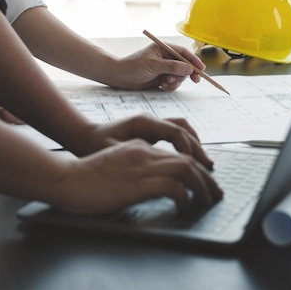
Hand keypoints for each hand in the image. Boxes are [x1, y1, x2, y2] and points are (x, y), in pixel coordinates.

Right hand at [50, 139, 222, 214]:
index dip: (195, 166)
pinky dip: (184, 196)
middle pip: (187, 159)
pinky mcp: (138, 183)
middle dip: (207, 177)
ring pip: (186, 169)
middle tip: (216, 192)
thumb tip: (149, 184)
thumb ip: (133, 169)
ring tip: (209, 200)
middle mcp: (144, 152)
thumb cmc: (84, 178)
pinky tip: (185, 205)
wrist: (65, 179)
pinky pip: (173, 186)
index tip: (204, 180)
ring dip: (202, 185)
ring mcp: (142, 166)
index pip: (176, 152)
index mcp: (138, 147)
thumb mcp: (113, 166)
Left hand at [69, 114, 213, 168]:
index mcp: (144, 123)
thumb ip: (139, 156)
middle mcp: (151, 121)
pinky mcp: (150, 132)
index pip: (176, 133)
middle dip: (198, 149)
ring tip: (204, 164)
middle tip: (209, 169)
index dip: (189, 150)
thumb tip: (160, 165)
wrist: (81, 137)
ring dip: (194, 146)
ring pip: (182, 130)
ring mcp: (151, 125)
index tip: (196, 167)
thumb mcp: (114, 153)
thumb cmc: (93, 145)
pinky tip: (188, 161)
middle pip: (184, 130)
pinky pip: (174, 135)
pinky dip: (186, 145)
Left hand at [111, 43, 204, 90]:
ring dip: (176, 80)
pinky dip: (171, 86)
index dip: (194, 60)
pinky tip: (162, 86)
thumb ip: (172, 67)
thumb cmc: (133, 66)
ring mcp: (164, 69)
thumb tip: (189, 69)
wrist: (119, 77)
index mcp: (164, 48)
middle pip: (185, 65)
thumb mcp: (154, 65)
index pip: (183, 53)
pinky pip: (173, 83)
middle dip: (187, 73)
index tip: (202, 69)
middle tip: (195, 80)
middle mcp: (165, 58)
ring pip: (180, 76)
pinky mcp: (161, 79)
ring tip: (165, 82)